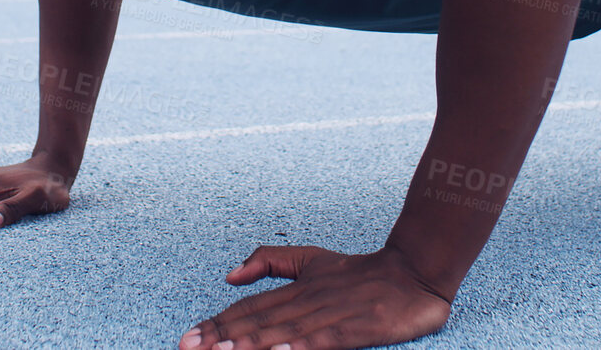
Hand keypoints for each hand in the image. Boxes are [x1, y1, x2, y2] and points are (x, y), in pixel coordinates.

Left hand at [177, 245, 452, 349]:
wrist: (413, 272)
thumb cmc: (359, 272)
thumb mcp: (312, 260)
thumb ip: (271, 262)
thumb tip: (230, 274)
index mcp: (295, 287)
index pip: (248, 307)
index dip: (217, 324)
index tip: (187, 338)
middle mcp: (306, 301)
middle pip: (256, 323)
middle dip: (221, 338)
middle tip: (188, 348)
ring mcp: (329, 316)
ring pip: (281, 333)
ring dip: (249, 344)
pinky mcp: (353, 329)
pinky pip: (320, 342)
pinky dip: (297, 347)